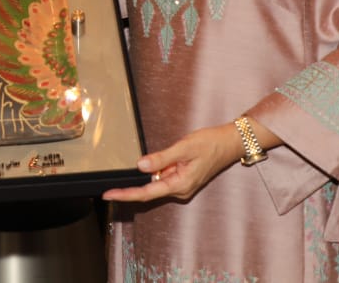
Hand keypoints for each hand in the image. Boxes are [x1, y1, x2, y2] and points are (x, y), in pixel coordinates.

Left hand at [102, 123, 241, 203]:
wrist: (229, 143)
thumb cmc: (210, 143)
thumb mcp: (183, 147)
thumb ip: (161, 158)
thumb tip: (141, 166)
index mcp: (180, 185)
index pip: (146, 193)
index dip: (125, 194)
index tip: (108, 194)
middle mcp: (180, 189)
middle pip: (149, 188)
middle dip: (138, 179)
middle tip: (126, 173)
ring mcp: (182, 185)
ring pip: (157, 179)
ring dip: (155, 168)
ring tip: (174, 152)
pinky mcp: (183, 178)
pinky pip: (165, 174)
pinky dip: (161, 166)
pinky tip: (170, 156)